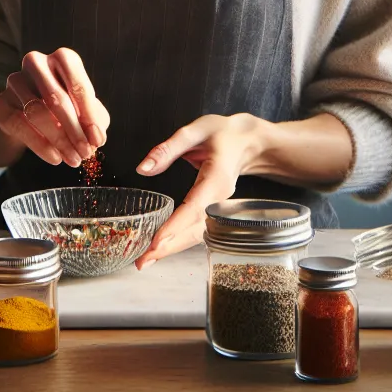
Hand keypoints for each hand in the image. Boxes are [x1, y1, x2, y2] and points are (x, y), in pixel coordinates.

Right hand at [0, 47, 109, 168]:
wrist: (32, 111)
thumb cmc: (68, 107)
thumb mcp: (86, 110)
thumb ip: (95, 121)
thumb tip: (95, 138)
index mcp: (62, 58)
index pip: (77, 84)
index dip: (89, 115)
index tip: (97, 140)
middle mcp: (36, 63)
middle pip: (56, 98)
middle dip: (74, 131)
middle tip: (85, 153)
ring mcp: (15, 81)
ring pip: (36, 112)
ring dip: (58, 140)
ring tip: (72, 158)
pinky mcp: (0, 102)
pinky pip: (17, 124)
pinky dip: (39, 144)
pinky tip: (54, 157)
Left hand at [133, 113, 269, 268]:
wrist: (248, 141)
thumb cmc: (222, 134)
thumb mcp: (195, 131)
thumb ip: (168, 149)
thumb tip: (143, 168)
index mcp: (216, 178)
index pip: (194, 207)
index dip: (175, 225)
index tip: (157, 241)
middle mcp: (220, 198)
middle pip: (195, 229)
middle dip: (170, 246)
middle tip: (144, 261)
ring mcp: (219, 207)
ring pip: (196, 233)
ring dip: (173, 248)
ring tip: (147, 260)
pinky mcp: (214, 210)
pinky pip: (197, 229)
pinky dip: (179, 241)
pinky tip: (161, 248)